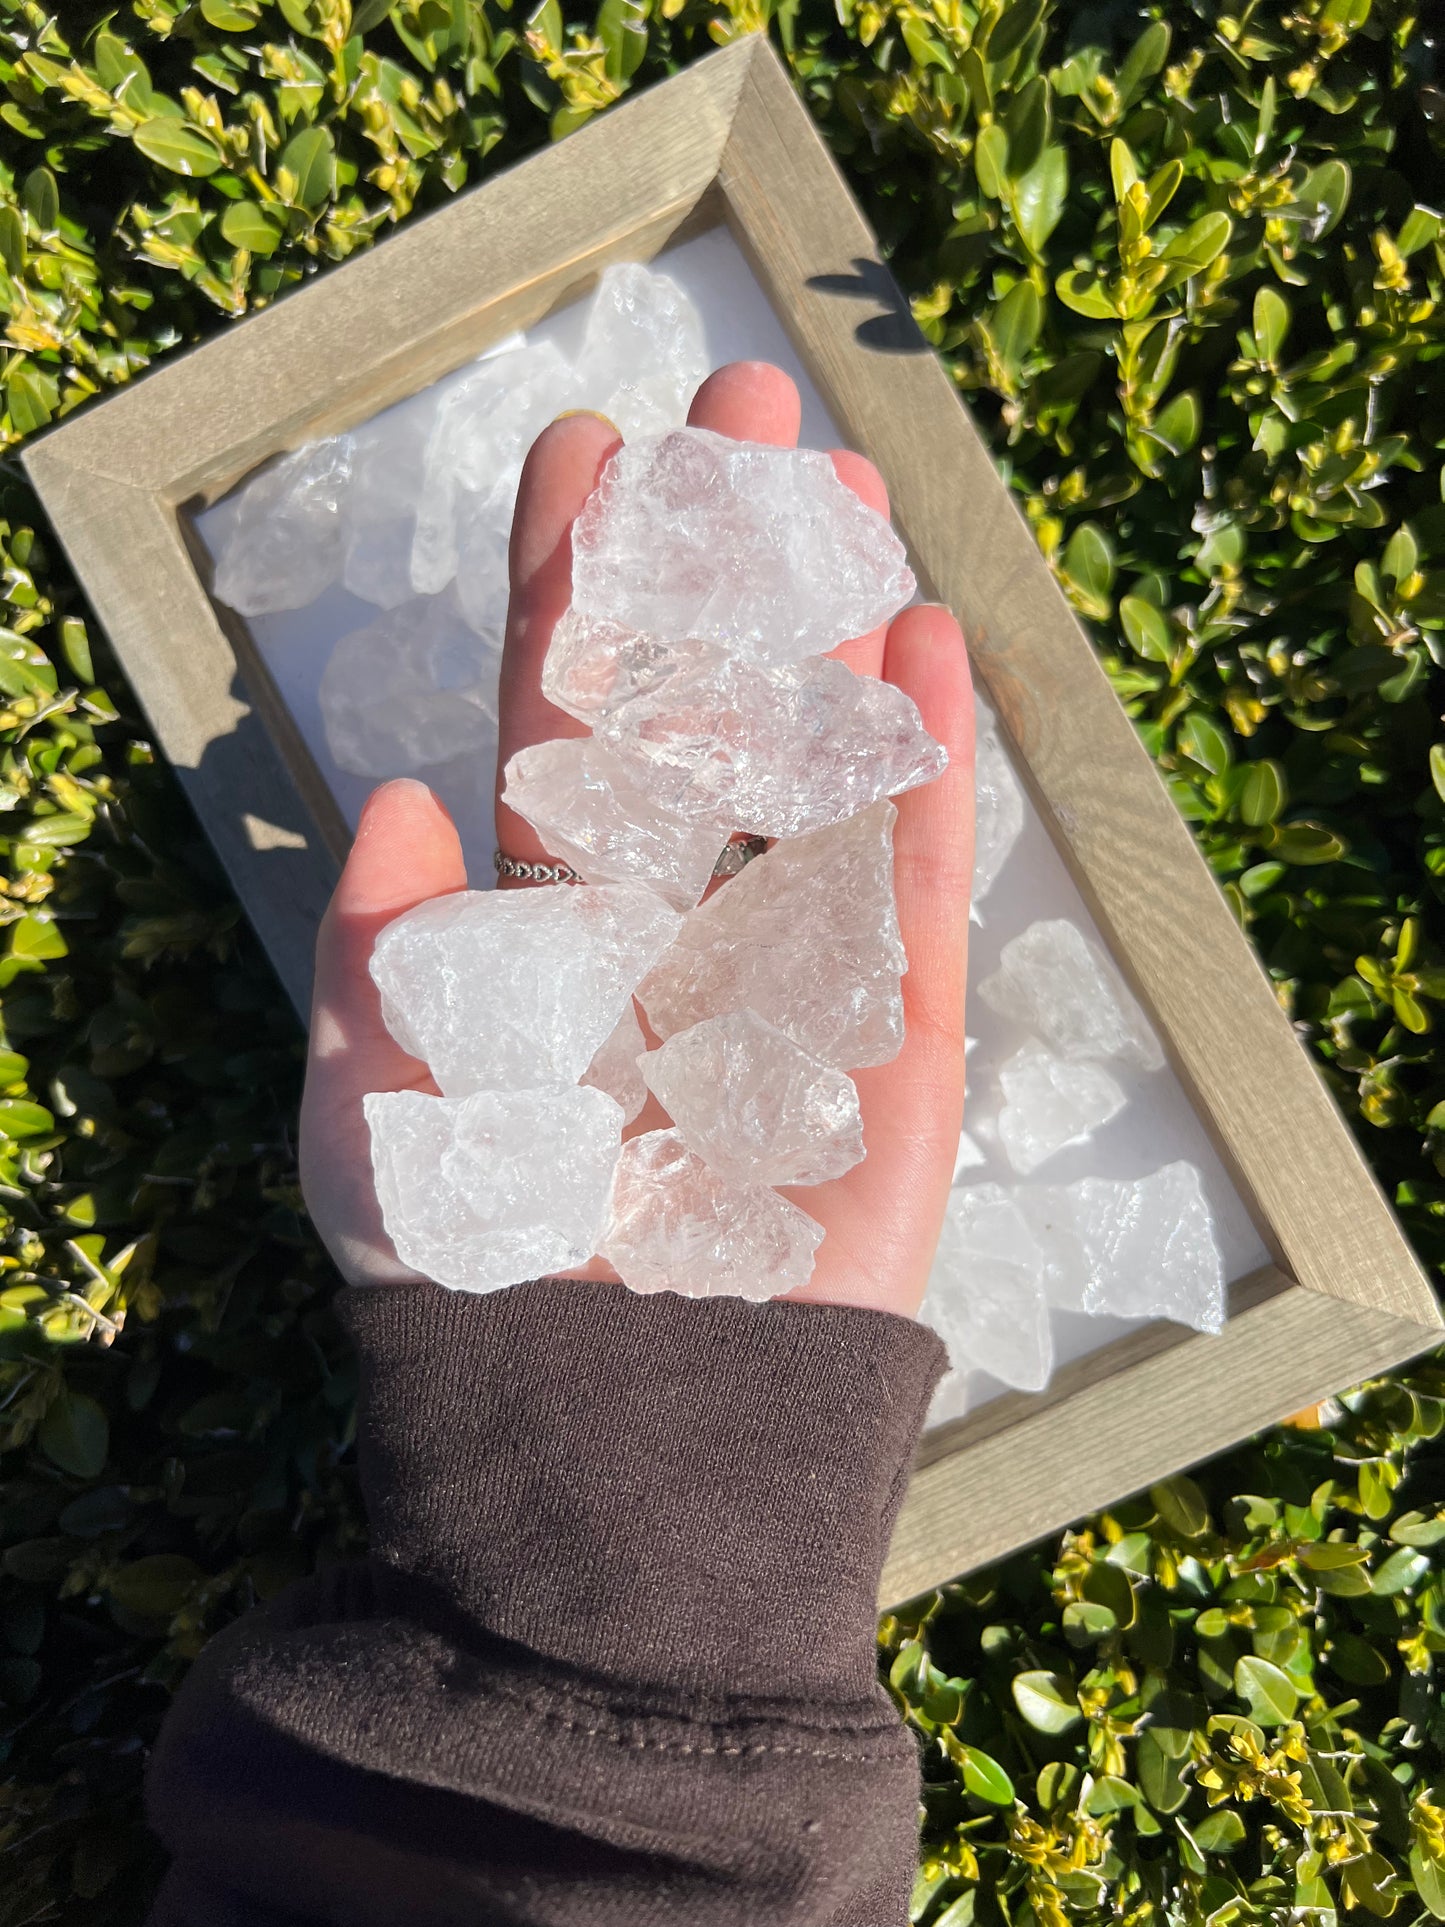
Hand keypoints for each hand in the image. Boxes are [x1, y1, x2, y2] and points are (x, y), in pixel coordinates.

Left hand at [300, 361, 974, 1317]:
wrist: (637, 1450)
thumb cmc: (489, 1305)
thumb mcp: (379, 1138)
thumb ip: (373, 970)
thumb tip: (389, 799)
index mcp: (546, 929)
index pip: (558, 725)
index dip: (567, 590)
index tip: (577, 453)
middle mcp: (670, 922)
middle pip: (702, 704)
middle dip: (715, 555)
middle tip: (740, 402)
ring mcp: (788, 967)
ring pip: (815, 760)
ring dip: (829, 623)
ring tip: (845, 484)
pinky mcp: (892, 1038)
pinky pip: (912, 881)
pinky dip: (923, 766)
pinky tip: (929, 646)